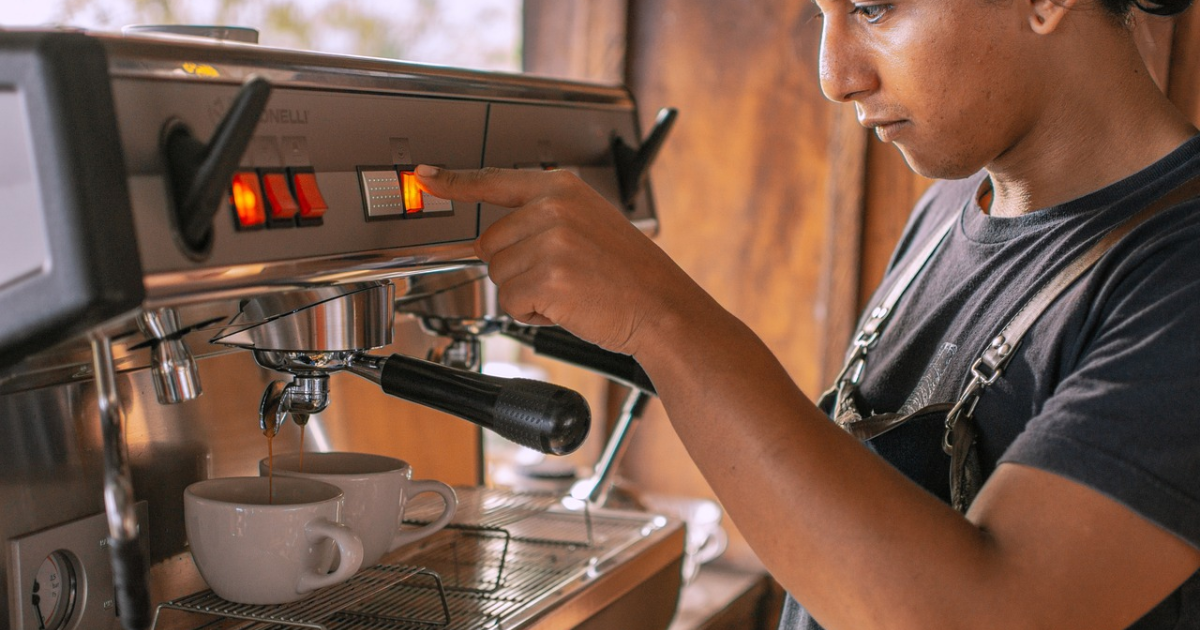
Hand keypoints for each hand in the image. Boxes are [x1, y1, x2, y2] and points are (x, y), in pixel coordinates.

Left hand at [415, 165, 705, 355]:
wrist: (662, 307)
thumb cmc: (629, 274)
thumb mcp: (589, 224)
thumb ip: (543, 218)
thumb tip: (491, 238)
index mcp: (561, 187)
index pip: (494, 180)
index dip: (453, 182)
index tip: (424, 178)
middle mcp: (553, 208)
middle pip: (489, 243)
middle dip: (515, 267)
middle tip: (561, 275)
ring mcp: (550, 241)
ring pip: (498, 275)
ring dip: (526, 292)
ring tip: (570, 290)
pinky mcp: (548, 277)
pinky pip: (510, 302)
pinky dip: (532, 314)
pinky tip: (566, 307)